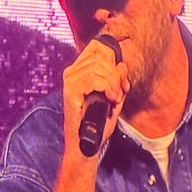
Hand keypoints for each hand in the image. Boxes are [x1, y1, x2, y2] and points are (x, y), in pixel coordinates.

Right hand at [61, 37, 129, 153]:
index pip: (96, 47)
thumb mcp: (114, 97)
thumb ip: (119, 81)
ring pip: (98, 67)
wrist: (87, 143)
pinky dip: (107, 87)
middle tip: (119, 93)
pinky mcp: (70, 91)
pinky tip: (110, 98)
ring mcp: (69, 81)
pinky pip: (93, 78)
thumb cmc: (98, 122)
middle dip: (116, 75)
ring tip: (115, 98)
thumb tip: (122, 65)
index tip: (119, 77)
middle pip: (100, 57)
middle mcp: (72, 72)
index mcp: (80, 70)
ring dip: (112, 83)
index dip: (112, 56)